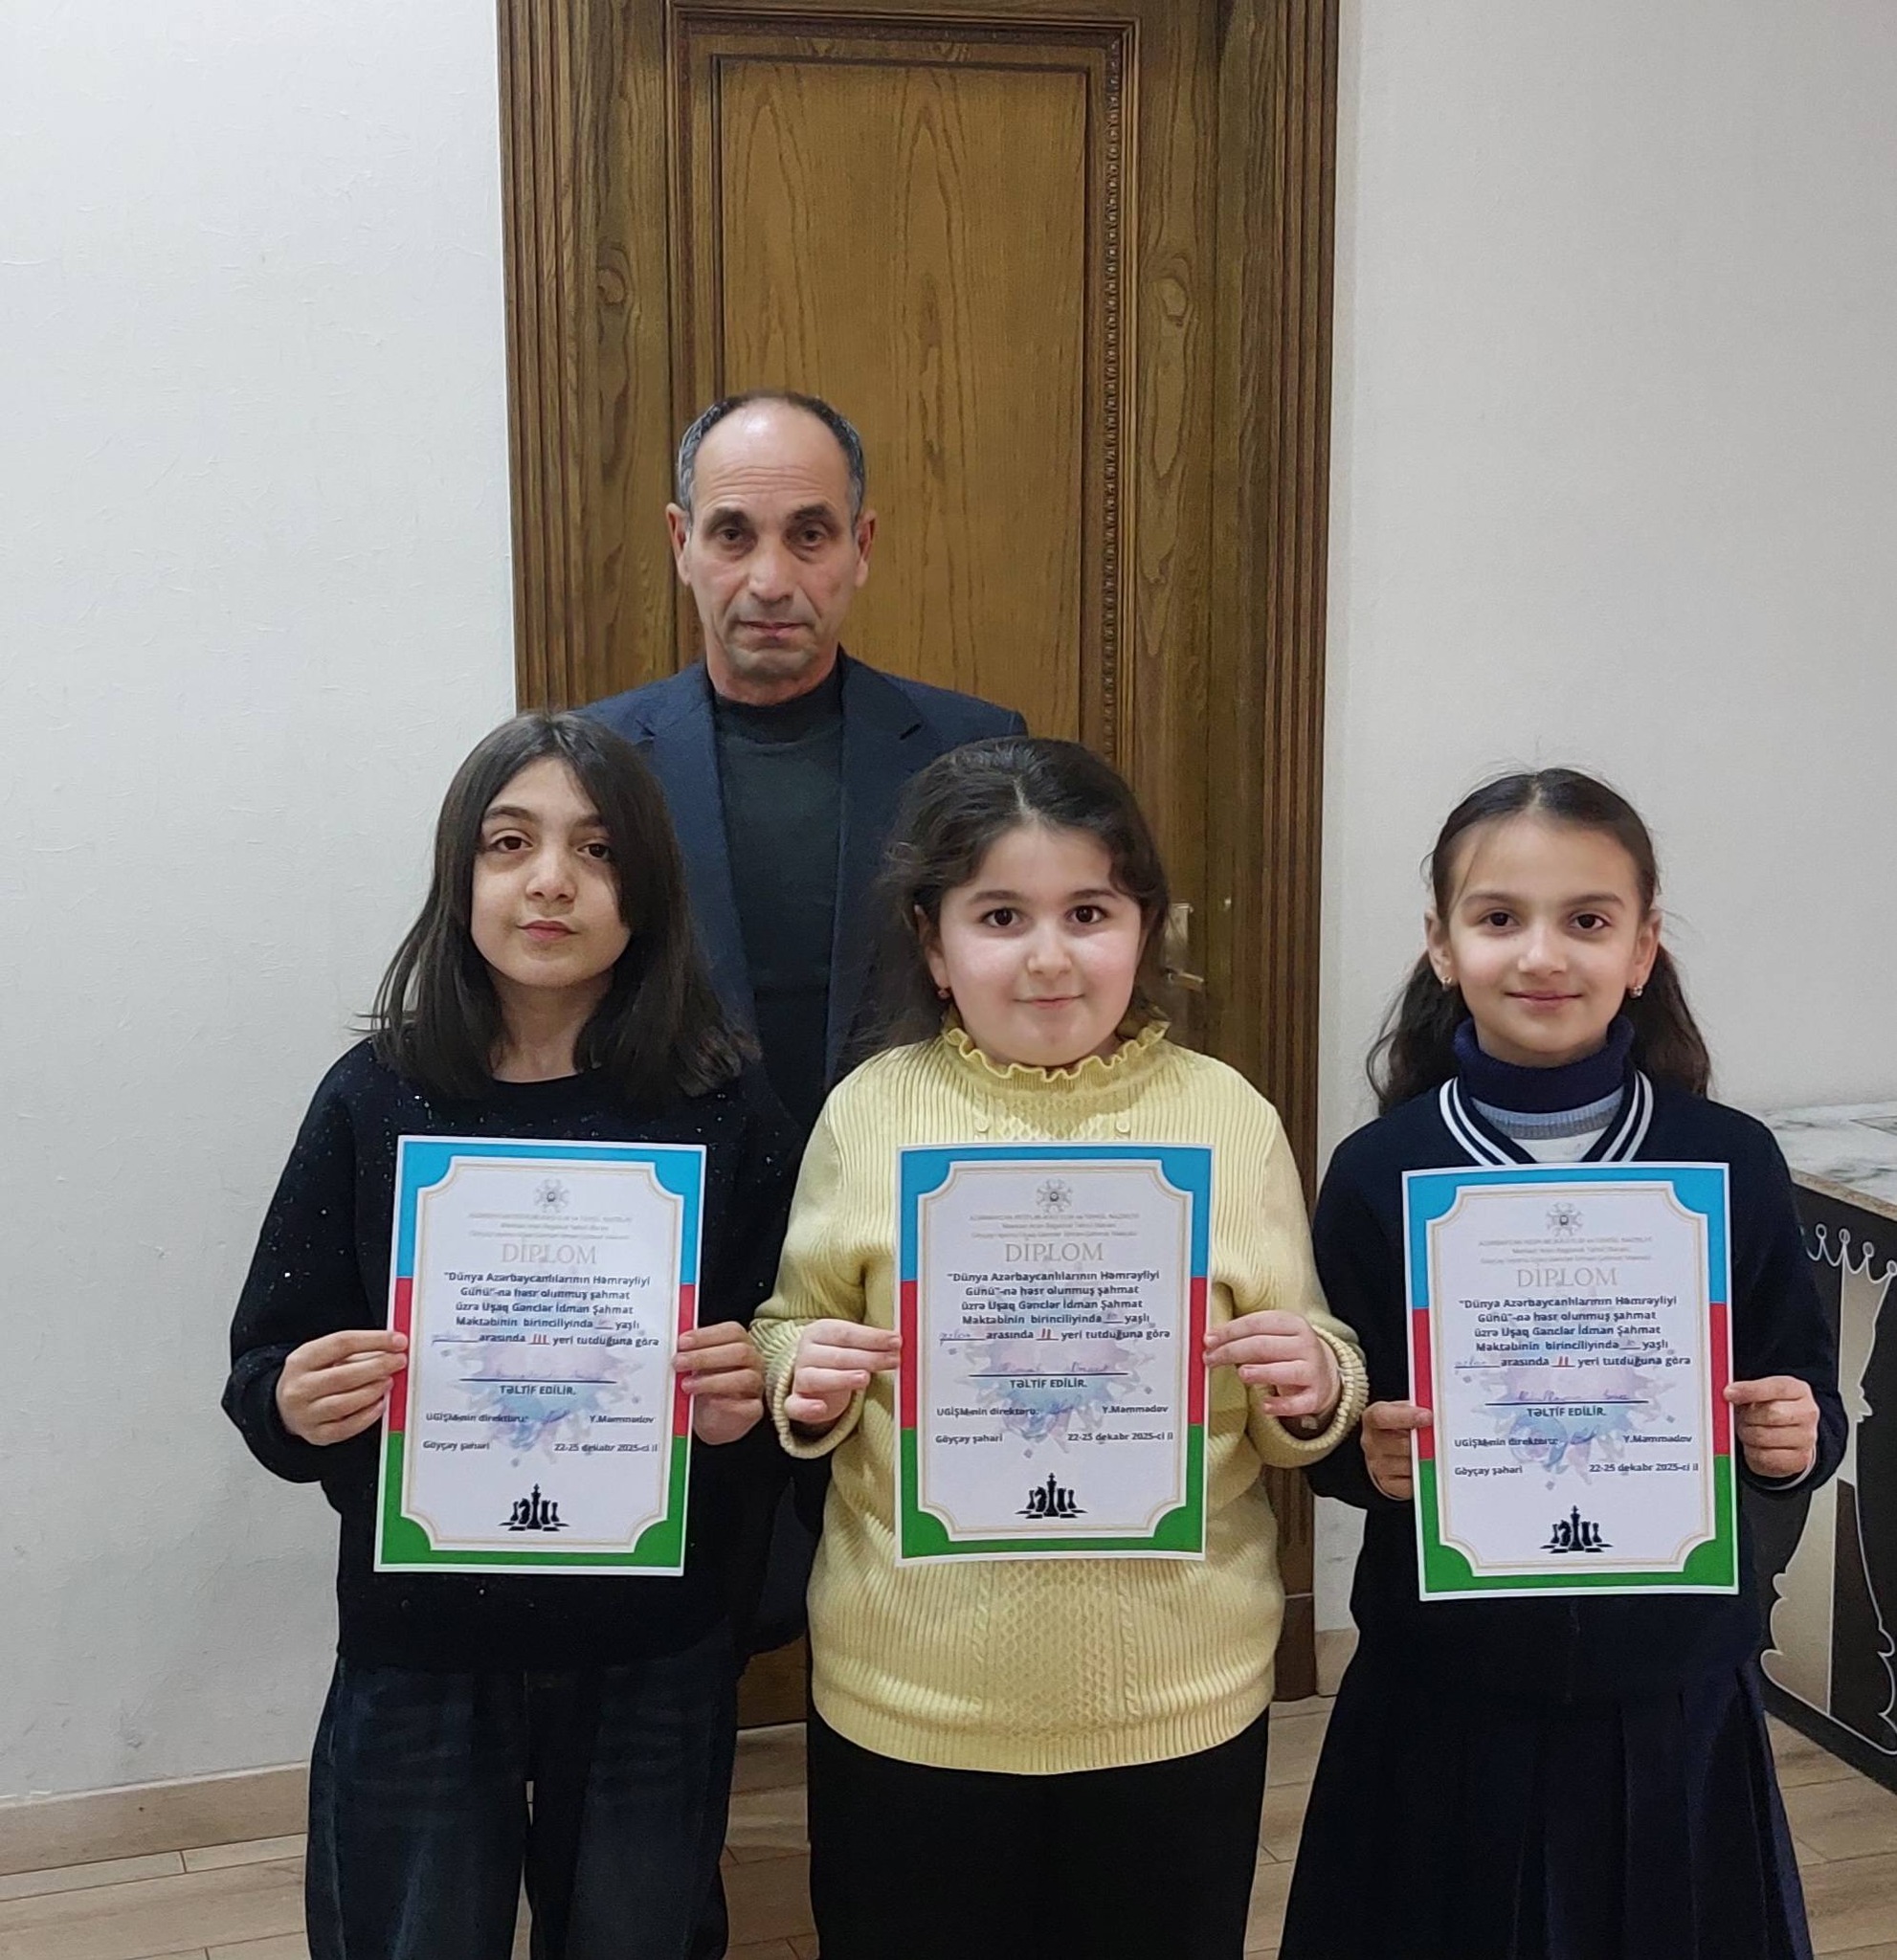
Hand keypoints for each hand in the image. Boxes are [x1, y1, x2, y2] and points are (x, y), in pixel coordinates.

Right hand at [275, 1329, 407, 1445]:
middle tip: (398, 1361)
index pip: (341, 1344)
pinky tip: (380, 1404)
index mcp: (302, 1359)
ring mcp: (305, 1414)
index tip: (398, 1341)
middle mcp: (299, 1387)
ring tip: (389, 1382)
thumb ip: (358, 1351)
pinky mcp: (316, 1434)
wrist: (285, 1406)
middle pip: (343, 1376)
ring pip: (344, 1403)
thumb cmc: (313, 1376)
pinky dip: (367, 1416)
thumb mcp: (325, 1356)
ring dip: (373, 1391)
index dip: (374, 1340)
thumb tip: (393, 1348)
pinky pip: (346, 1428)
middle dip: (378, 1366)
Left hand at [676, 1322, 764, 1444]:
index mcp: (741, 1344)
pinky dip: (726, 1404)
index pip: (732, 1332)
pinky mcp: (754, 1409)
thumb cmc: (705, 1386)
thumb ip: (690, 1354)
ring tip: (687, 1385)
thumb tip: (675, 1347)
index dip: (707, 1335)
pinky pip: (747, 1406)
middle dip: (705, 1357)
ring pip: (745, 1378)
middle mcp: (753, 1362)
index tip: (682, 1342)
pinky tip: (709, 1402)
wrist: (712, 1420)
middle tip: (679, 1363)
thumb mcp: (696, 1366)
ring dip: (711, 1381)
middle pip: (739, 1352)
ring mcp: (756, 1386)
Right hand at [785, 1320, 901, 1432]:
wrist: (810, 1375)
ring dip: (842, 1378)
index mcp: (820, 1332)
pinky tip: (821, 1408)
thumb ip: (872, 1343)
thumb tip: (899, 1342)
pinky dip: (807, 1408)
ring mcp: (799, 1377)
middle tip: (893, 1360)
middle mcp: (806, 1353)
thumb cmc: (837, 1356)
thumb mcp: (852, 1344)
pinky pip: (796, 1406)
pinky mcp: (795, 1401)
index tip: (896, 1341)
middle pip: (837, 1356)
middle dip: (868, 1358)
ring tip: (865, 1378)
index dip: (872, 1337)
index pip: (846, 1333)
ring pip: (817, 1378)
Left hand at [1204, 1311, 1340, 1424]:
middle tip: (1211, 1358)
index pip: (1257, 1323)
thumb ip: (1246, 1335)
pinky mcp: (1315, 1396)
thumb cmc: (1288, 1352)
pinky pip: (1298, 1403)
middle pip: (1264, 1346)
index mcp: (1293, 1324)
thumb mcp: (1274, 1335)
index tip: (1208, 1340)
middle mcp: (1305, 1345)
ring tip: (1241, 1373)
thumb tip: (1211, 1339)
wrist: (1323, 1373)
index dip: (1230, 1331)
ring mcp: (1313, 1371)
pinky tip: (1265, 1405)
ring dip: (1261, 1372)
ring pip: (1285, 1371)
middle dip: (1233, 1351)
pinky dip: (1281, 1405)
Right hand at [1360, 1399, 1431, 1500]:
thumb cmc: (1400, 1425)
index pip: (1382, 1417)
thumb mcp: (1405, 1409)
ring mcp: (1378, 1464)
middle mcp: (1371, 1442)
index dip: (1406, 1417)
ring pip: (1409, 1465)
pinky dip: (1423, 1477)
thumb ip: (1417, 1408)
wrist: (1387, 1447)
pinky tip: (1427, 1468)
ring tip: (1435, 1453)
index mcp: (1373, 1418)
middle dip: (1424, 1442)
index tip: (1428, 1416)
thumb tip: (1437, 1411)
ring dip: (1425, 1460)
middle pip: (1400, 1443)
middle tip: (1441, 1439)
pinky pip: (1411, 1484)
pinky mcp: (1388, 1483)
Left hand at [1727, 1376, 1819, 1479]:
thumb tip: (1729, 1393)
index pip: (1776, 1388)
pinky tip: (1755, 1445)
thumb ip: (1747, 1390)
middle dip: (1748, 1416)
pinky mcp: (1799, 1460)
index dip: (1750, 1390)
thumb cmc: (1770, 1409)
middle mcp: (1807, 1413)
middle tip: (1741, 1417)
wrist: (1788, 1437)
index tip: (1728, 1393)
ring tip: (1748, 1430)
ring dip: (1747, 1434)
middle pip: (1771, 1413)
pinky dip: (1752, 1452)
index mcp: (1798, 1390)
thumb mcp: (1761, 1393)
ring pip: (1763, 1436)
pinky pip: (1765, 1457)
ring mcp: (1807, 1438)